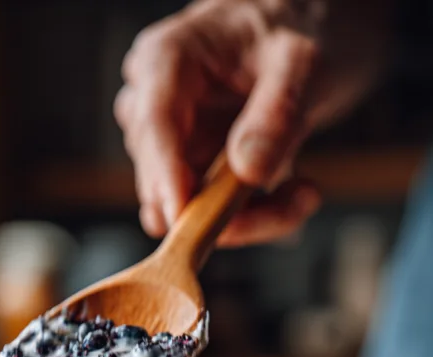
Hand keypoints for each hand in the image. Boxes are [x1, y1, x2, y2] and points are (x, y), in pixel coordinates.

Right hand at [115, 0, 385, 243]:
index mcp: (166, 60)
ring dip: (251, 216)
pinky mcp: (196, 173)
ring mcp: (174, 145)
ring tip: (305, 191)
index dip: (165, 178)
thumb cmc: (299, 26)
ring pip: (188, 211)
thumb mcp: (303, 59)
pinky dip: (259, 216)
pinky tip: (298, 191)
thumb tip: (247, 171)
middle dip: (224, 207)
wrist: (313, 29)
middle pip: (163, 179)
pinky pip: (213, 218)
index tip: (185, 219)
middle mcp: (157, 106)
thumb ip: (277, 112)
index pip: (153, 126)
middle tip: (294, 201)